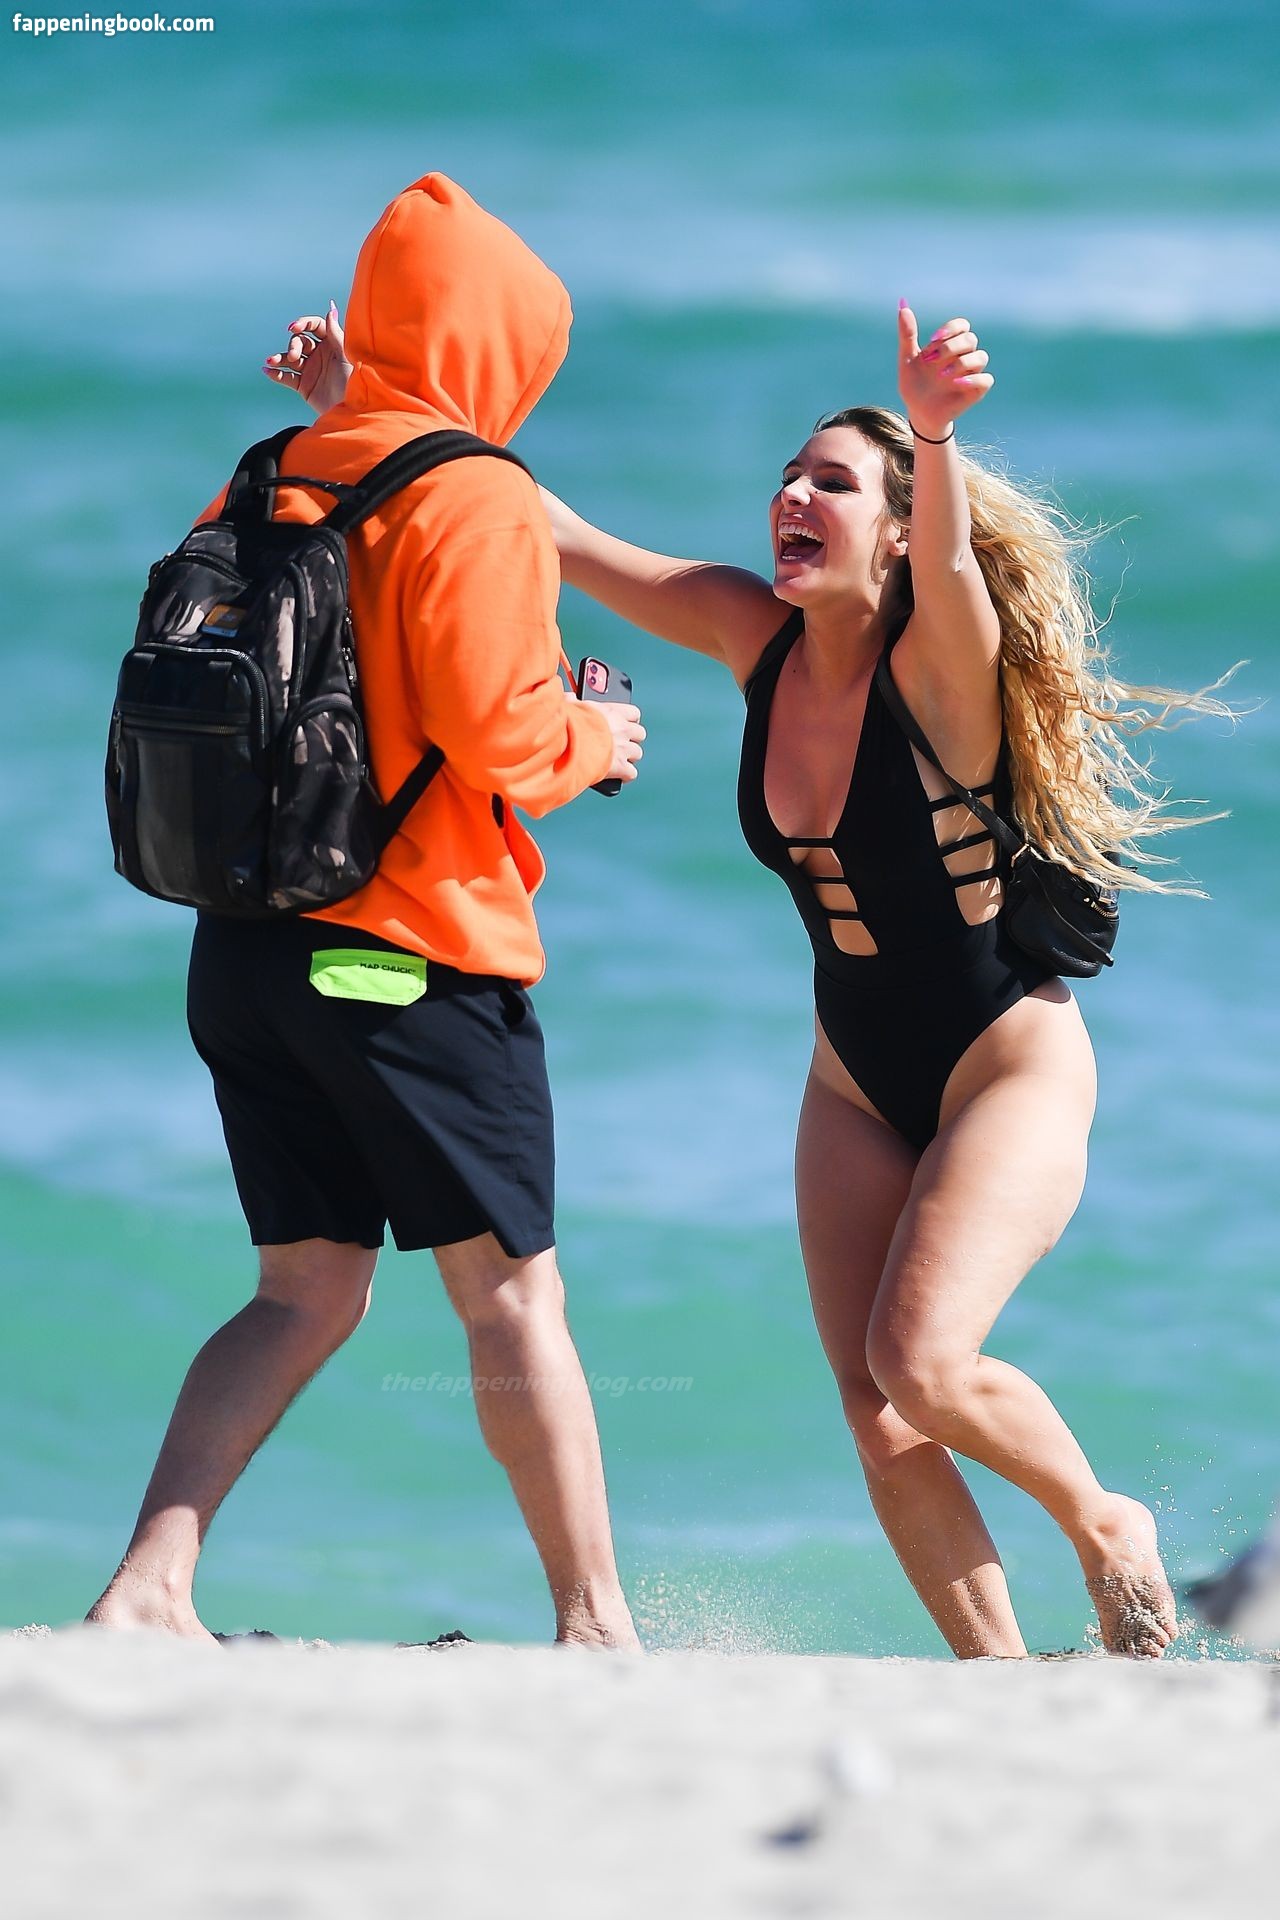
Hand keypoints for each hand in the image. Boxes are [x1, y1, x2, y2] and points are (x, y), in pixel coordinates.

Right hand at [263, 302, 352, 413]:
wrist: (351, 411)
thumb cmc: (354, 382)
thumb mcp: (347, 356)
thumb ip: (336, 333)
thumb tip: (330, 308)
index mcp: (332, 344)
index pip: (315, 326)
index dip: (303, 324)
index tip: (294, 328)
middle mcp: (320, 354)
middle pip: (300, 341)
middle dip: (293, 346)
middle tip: (294, 357)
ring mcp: (311, 370)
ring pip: (290, 359)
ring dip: (279, 358)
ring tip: (270, 361)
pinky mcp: (304, 386)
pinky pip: (286, 377)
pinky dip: (276, 374)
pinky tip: (267, 370)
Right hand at [568, 688, 644, 783]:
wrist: (572, 744)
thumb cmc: (570, 724)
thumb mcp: (571, 707)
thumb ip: (573, 702)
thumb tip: (569, 697)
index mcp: (613, 713)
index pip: (634, 713)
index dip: (630, 719)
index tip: (625, 722)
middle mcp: (623, 730)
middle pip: (640, 733)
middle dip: (632, 738)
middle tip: (622, 742)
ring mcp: (623, 749)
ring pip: (637, 753)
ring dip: (629, 757)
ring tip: (618, 759)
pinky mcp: (620, 767)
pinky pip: (631, 773)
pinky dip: (626, 775)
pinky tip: (619, 776)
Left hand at [897, 305, 993, 440]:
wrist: (917, 412)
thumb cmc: (914, 384)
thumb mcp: (907, 359)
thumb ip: (907, 334)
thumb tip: (902, 304)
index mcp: (950, 345)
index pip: (962, 325)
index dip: (950, 329)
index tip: (932, 340)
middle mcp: (963, 356)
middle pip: (970, 339)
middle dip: (951, 347)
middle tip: (931, 360)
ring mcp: (971, 373)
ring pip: (980, 357)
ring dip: (961, 363)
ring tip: (941, 375)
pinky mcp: (976, 390)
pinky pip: (986, 379)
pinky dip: (973, 379)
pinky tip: (955, 384)